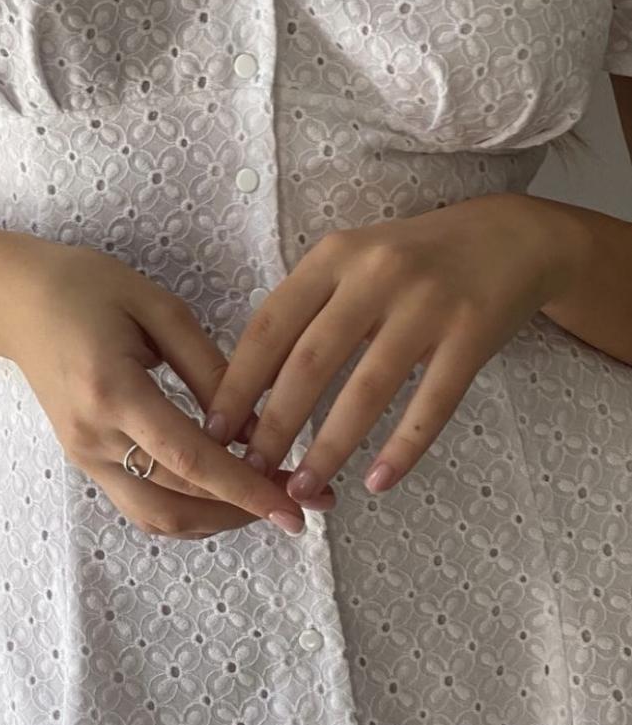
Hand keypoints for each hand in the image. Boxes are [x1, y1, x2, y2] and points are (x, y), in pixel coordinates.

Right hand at [0, 236, 334, 537]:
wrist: (14, 301)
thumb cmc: (85, 287)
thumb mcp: (157, 308)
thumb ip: (209, 368)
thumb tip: (258, 427)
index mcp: (112, 391)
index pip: (189, 458)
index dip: (246, 489)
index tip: (293, 508)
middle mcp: (94, 436)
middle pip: (178, 501)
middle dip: (244, 509)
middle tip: (300, 503)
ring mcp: (84, 455)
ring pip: (159, 517)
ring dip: (217, 519)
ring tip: (267, 500)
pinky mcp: (85, 460)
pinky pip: (141, 503)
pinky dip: (188, 508)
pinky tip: (223, 491)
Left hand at [203, 193, 582, 507]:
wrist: (510, 238)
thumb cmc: (412, 260)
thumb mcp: (353, 262)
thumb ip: (308, 309)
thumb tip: (252, 386)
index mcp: (333, 256)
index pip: (270, 325)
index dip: (239, 380)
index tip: (215, 428)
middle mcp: (375, 274)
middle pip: (310, 361)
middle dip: (275, 423)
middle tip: (250, 469)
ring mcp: (426, 304)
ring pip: (367, 388)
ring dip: (330, 445)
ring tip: (303, 486)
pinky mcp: (472, 334)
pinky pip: (432, 403)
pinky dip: (403, 448)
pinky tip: (377, 482)